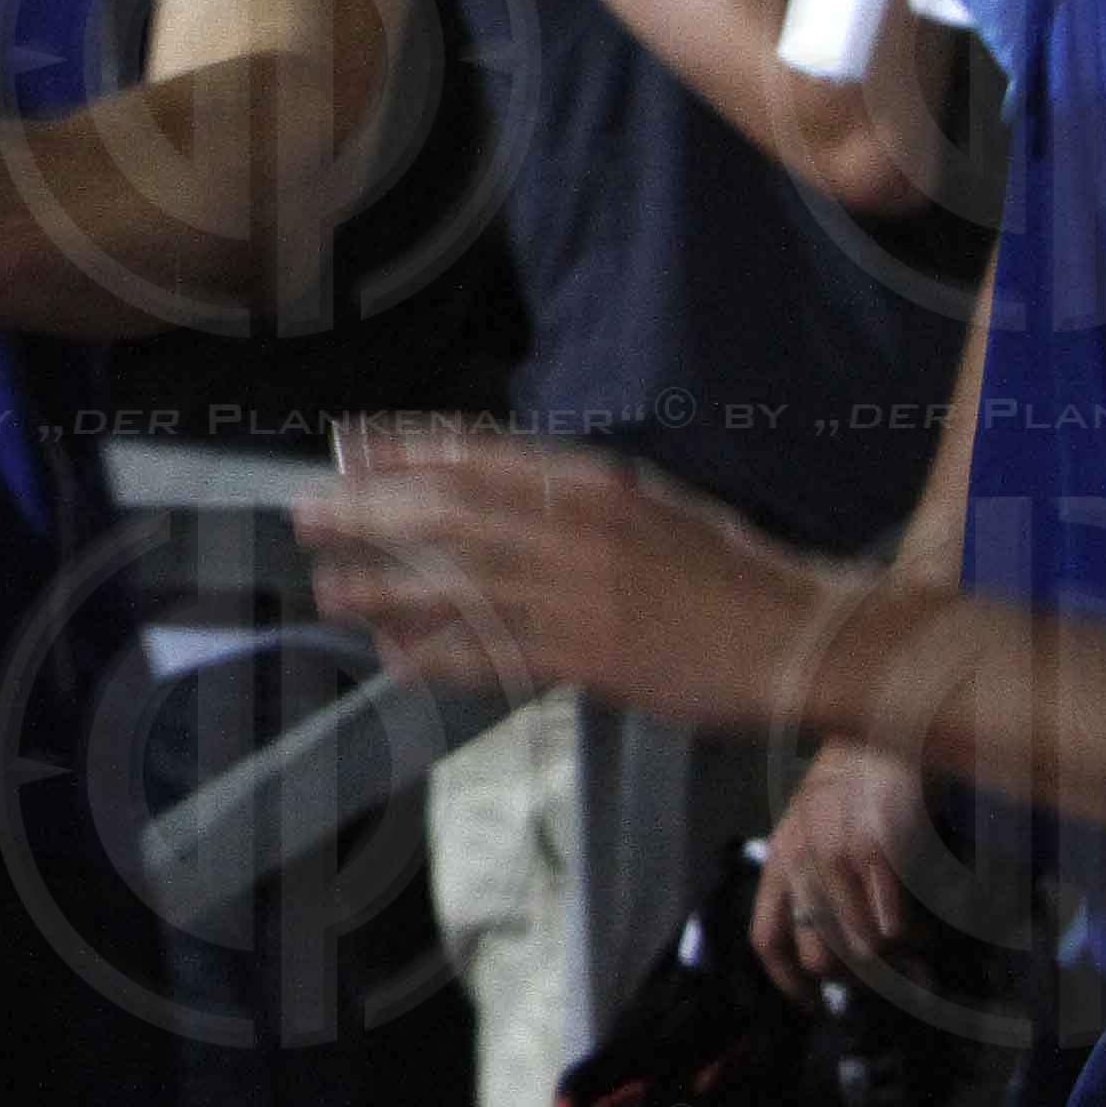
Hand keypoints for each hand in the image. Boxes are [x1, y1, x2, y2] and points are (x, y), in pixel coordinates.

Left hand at [293, 432, 837, 733]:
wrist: (797, 635)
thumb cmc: (731, 575)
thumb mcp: (651, 508)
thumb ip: (575, 502)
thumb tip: (502, 497)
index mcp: (591, 483)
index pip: (476, 456)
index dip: (403, 452)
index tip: (347, 448)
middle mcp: (573, 527)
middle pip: (446, 512)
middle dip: (369, 511)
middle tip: (307, 513)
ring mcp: (576, 592)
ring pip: (455, 584)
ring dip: (383, 585)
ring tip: (327, 588)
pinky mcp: (586, 656)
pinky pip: (491, 654)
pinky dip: (438, 655)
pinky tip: (394, 658)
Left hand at [753, 739, 929, 1003]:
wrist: (889, 728)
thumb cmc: (859, 783)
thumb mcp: (816, 826)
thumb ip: (815, 879)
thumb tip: (842, 948)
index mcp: (781, 857)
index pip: (767, 938)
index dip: (788, 983)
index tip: (813, 1005)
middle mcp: (803, 861)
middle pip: (822, 956)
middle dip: (862, 981)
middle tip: (896, 979)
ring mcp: (841, 857)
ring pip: (865, 950)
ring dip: (899, 962)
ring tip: (921, 954)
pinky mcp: (882, 852)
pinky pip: (898, 926)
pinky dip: (918, 938)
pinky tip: (929, 925)